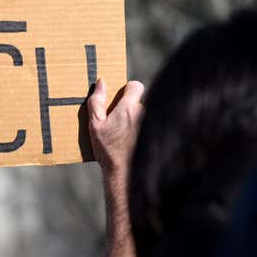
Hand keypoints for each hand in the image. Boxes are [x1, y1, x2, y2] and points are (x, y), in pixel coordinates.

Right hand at [88, 79, 142, 256]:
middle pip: (141, 101)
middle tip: (122, 122)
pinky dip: (148, 130)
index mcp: (129, 108)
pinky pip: (154, 125)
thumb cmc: (108, 150)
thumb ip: (97, 101)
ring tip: (129, 135)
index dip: (129, 90)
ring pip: (147, 114)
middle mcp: (145, 114)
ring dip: (140, 120)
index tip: (122, 99)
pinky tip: (138, 142)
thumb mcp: (95, 125)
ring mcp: (154, 124)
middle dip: (133, 108)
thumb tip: (101, 82)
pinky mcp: (161, 134)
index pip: (136, 85)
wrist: (125, 174)